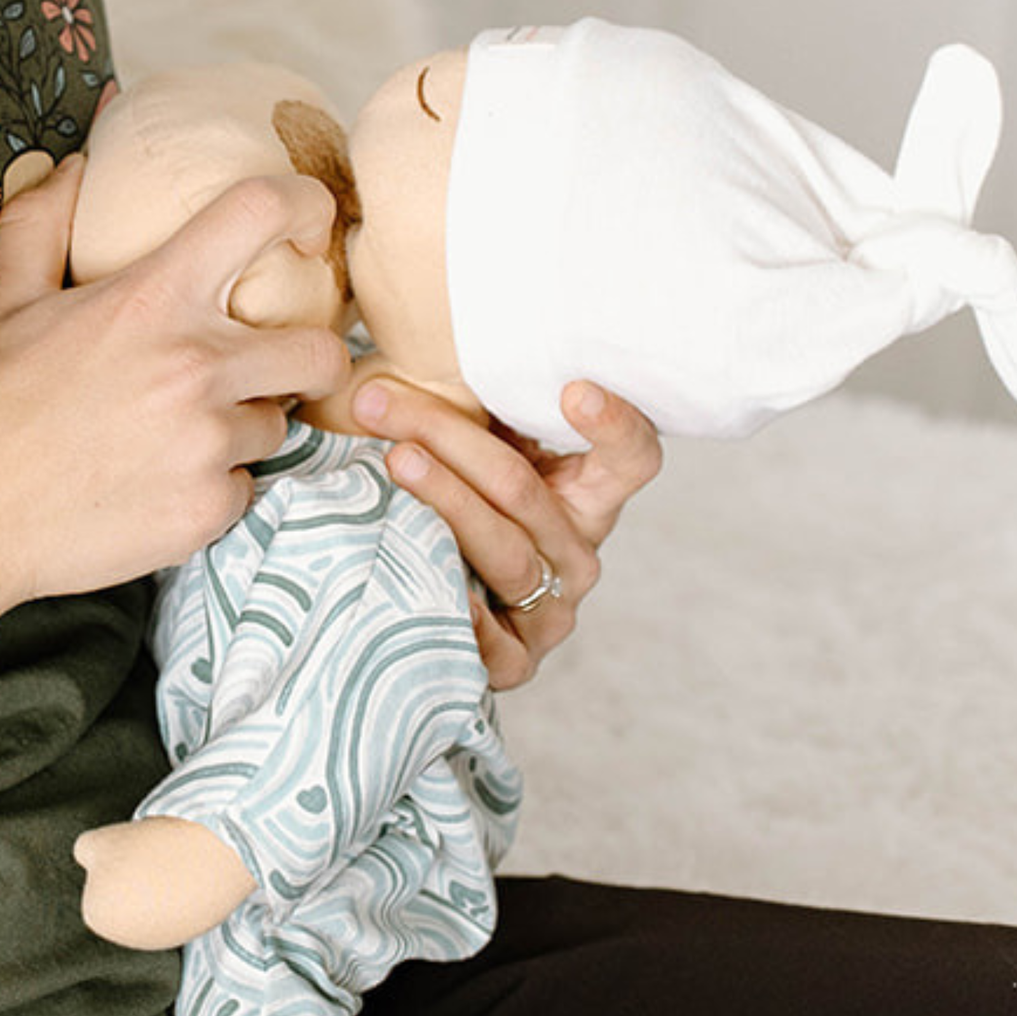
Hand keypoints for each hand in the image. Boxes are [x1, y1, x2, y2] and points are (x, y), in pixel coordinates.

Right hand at [0, 158, 353, 615]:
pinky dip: (210, 486)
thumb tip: (74, 166)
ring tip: (172, 433)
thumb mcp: (6, 302)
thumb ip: (44, 224)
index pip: (260, 213)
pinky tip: (154, 482)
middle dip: (308, 354)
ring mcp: (207, 445)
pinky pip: (242, 489)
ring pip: (275, 424)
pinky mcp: (205, 512)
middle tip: (265, 363)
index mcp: (152, 300)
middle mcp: (196, 368)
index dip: (306, 206)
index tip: (310, 225)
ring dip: (241, 425)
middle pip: (322, 349)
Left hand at [352, 377, 662, 689]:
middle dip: (448, 438)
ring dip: (444, 500)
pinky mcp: (518, 659)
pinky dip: (461, 611)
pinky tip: (431, 581)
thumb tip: (400, 357)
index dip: (614, 426)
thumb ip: (473, 402)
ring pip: (505, 551)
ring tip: (394, 460)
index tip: (573, 389)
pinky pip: (496, 642)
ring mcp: (553, 607)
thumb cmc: (455, 491)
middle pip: (525, 492)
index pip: (632, 458)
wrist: (429, 588)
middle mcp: (579, 550)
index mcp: (589, 491)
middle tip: (384, 404)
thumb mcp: (479, 441)